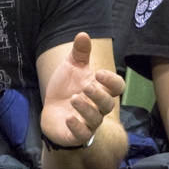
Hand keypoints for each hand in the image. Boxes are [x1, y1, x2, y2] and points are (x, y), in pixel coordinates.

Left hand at [40, 32, 123, 149]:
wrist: (51, 111)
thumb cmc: (66, 88)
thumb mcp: (72, 67)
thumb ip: (80, 52)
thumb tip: (83, 34)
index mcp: (100, 89)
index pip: (117, 87)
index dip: (112, 81)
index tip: (99, 73)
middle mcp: (97, 107)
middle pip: (108, 104)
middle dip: (99, 95)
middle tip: (86, 86)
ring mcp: (87, 122)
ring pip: (95, 119)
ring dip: (86, 109)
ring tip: (74, 98)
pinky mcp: (75, 134)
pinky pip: (82, 134)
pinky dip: (76, 127)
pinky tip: (68, 118)